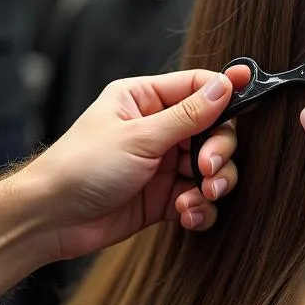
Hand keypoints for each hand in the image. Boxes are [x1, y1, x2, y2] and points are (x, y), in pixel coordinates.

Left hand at [23, 66, 250, 262]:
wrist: (52, 219)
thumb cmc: (82, 166)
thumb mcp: (138, 137)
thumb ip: (187, 116)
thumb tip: (224, 85)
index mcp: (143, 99)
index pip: (196, 87)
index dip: (225, 91)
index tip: (253, 95)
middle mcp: (156, 128)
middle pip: (213, 130)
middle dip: (219, 151)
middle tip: (208, 170)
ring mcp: (161, 163)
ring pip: (211, 168)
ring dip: (214, 184)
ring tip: (200, 197)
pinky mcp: (163, 197)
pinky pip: (198, 198)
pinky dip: (200, 208)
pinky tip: (186, 215)